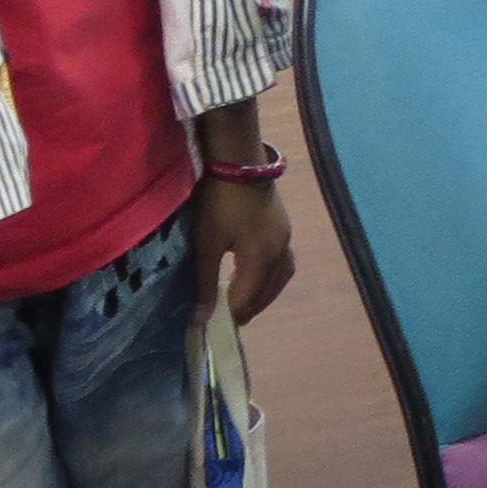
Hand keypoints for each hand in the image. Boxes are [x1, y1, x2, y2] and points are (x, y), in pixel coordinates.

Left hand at [189, 174, 296, 324]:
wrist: (239, 161)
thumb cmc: (219, 203)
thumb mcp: (207, 244)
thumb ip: (204, 283)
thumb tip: (200, 318)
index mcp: (263, 257)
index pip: (249, 297)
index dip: (232, 314)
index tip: (212, 326)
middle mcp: (281, 250)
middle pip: (270, 289)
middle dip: (251, 307)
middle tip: (230, 319)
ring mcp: (286, 236)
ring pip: (281, 276)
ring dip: (264, 293)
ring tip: (244, 301)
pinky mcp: (283, 226)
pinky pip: (282, 262)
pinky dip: (269, 276)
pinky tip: (252, 274)